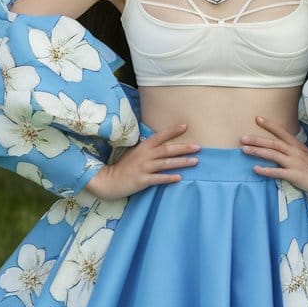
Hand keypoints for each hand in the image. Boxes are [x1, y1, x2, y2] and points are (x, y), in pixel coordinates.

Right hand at [84, 123, 199, 199]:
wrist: (109, 180)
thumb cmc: (124, 166)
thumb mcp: (135, 153)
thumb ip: (149, 149)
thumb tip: (164, 145)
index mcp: (144, 147)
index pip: (160, 136)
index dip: (173, 131)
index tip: (185, 126)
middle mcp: (145, 155)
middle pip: (167, 150)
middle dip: (183, 148)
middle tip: (198, 147)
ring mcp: (143, 168)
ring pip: (166, 163)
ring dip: (181, 162)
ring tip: (195, 161)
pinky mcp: (142, 180)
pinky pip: (158, 179)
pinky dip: (169, 178)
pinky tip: (179, 178)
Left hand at [241, 116, 307, 197]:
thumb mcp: (306, 155)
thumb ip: (293, 151)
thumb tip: (281, 149)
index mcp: (297, 146)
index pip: (281, 132)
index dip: (269, 125)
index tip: (257, 118)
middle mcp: (294, 152)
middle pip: (273, 143)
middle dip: (257, 139)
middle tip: (242, 138)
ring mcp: (294, 163)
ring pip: (273, 155)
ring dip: (257, 151)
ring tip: (244, 150)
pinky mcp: (294, 175)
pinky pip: (277, 172)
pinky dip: (265, 170)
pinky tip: (255, 169)